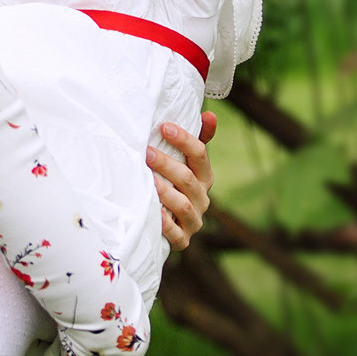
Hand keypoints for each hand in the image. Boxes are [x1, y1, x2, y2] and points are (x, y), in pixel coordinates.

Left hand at [147, 109, 217, 248]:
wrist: (166, 227)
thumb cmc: (172, 185)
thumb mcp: (184, 162)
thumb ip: (196, 139)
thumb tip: (210, 115)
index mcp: (204, 177)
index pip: (200, 155)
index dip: (184, 140)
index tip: (164, 127)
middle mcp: (202, 199)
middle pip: (188, 179)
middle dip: (167, 164)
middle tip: (146, 152)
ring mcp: (193, 221)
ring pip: (183, 204)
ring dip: (165, 191)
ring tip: (147, 180)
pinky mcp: (182, 240)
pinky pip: (174, 232)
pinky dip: (164, 222)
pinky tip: (152, 210)